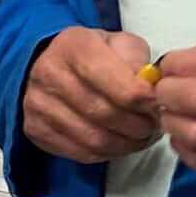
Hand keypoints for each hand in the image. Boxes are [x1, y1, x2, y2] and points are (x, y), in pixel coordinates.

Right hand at [22, 27, 159, 163]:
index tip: (159, 105)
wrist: (46, 65)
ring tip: (140, 136)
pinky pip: (81, 153)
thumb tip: (150, 89)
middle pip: (105, 114)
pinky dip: (107, 153)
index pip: (119, 86)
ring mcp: (38, 105)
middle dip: (138, 126)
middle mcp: (50, 74)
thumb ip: (137, 60)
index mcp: (74, 46)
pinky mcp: (36, 130)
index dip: (145, 101)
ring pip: (94, 139)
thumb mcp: (117, 43)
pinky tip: (119, 143)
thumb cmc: (89, 55)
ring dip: (126, 144)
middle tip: (153, 126)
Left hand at [155, 33, 195, 179]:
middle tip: (162, 90)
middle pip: (192, 98)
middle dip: (166, 92)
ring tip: (171, 113)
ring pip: (193, 133)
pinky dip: (184, 149)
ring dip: (171, 122)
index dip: (174, 66)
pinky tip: (184, 137)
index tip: (168, 67)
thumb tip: (182, 63)